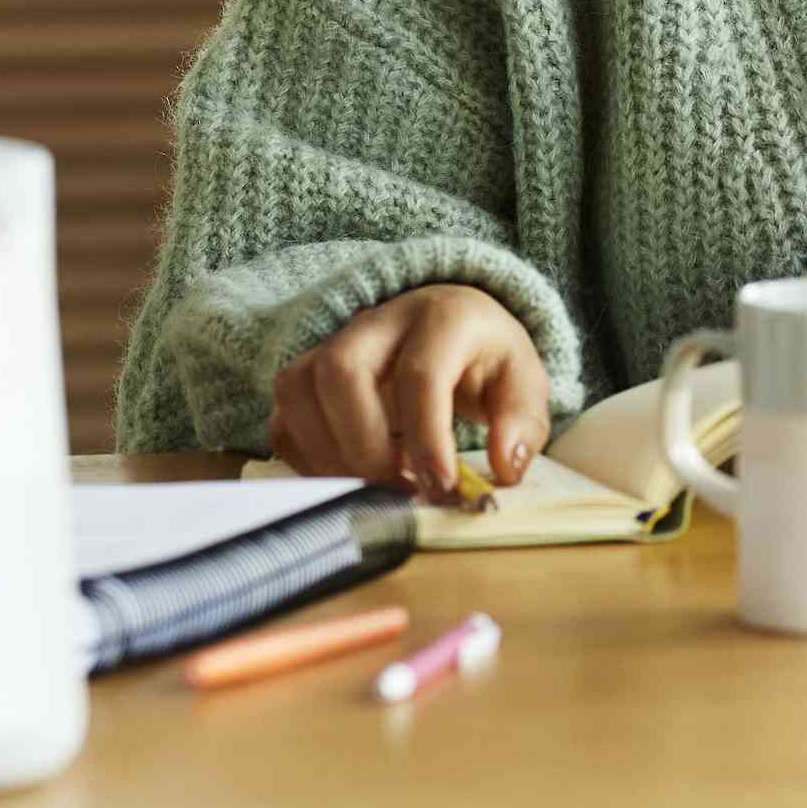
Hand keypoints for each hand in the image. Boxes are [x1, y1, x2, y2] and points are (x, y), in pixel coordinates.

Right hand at [267, 282, 552, 496]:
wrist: (452, 325)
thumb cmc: (487, 360)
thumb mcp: (523, 383)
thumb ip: (522, 423)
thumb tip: (504, 468)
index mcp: (444, 318)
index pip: (422, 374)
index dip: (427, 437)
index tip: (440, 487)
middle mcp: (380, 321)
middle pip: (341, 371)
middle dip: (364, 445)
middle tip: (398, 489)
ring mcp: (334, 344)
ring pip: (298, 389)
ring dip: (330, 455)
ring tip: (375, 486)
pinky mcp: (307, 376)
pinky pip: (283, 419)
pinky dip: (308, 460)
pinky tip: (349, 477)